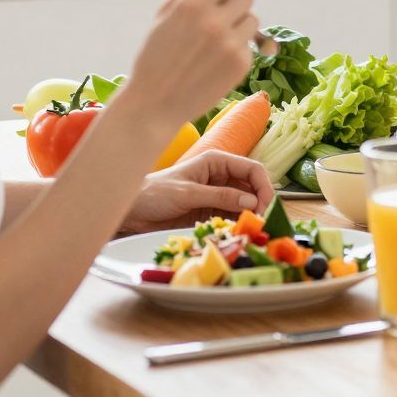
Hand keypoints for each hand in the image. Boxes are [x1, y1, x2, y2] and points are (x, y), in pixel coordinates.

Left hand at [118, 150, 274, 234]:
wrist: (131, 211)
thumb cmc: (154, 194)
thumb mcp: (188, 193)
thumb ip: (221, 196)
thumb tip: (251, 202)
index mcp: (217, 162)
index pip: (252, 169)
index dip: (264, 186)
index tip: (266, 207)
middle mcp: (221, 177)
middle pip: (252, 187)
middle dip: (260, 203)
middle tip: (261, 223)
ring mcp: (217, 195)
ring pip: (245, 204)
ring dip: (250, 217)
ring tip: (252, 231)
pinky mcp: (211, 212)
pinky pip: (232, 217)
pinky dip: (238, 225)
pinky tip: (239, 234)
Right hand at [119, 0, 255, 136]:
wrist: (154, 103)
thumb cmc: (156, 56)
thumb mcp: (165, 16)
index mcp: (193, 5)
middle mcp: (215, 22)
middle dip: (234, 2)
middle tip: (219, 15)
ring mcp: (231, 44)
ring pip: (253, 19)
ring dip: (239, 25)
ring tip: (215, 40)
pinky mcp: (241, 64)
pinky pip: (250, 44)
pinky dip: (238, 47)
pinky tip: (216, 60)